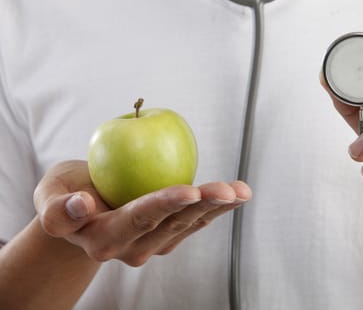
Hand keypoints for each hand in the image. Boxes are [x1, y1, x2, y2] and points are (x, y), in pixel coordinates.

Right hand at [34, 160, 250, 265]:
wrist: (83, 210)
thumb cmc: (64, 194)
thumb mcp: (48, 196)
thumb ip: (57, 209)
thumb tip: (82, 204)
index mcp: (105, 238)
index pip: (138, 218)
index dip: (164, 204)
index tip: (189, 189)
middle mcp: (134, 246)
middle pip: (172, 222)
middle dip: (202, 204)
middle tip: (228, 189)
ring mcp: (155, 244)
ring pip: (190, 223)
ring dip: (218, 207)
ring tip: (241, 191)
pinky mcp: (169, 235)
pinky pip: (196, 221)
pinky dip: (218, 208)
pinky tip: (238, 195)